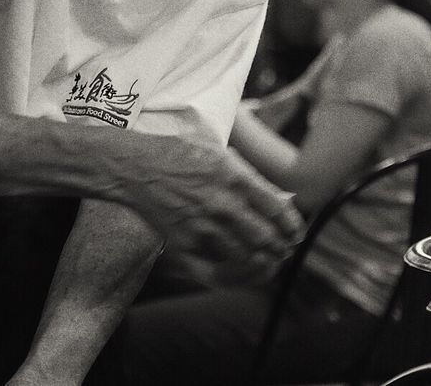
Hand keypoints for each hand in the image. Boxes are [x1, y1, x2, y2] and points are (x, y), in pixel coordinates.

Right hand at [104, 134, 303, 272]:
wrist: (134, 166)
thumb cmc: (177, 153)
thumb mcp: (218, 151)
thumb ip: (247, 175)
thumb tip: (278, 198)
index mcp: (234, 177)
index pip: (277, 210)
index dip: (292, 226)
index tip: (295, 232)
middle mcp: (222, 205)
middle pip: (266, 238)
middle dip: (281, 247)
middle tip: (284, 249)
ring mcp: (203, 228)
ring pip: (246, 258)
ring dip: (263, 264)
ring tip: (268, 262)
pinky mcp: (183, 245)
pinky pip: (214, 274)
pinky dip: (234, 279)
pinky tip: (241, 275)